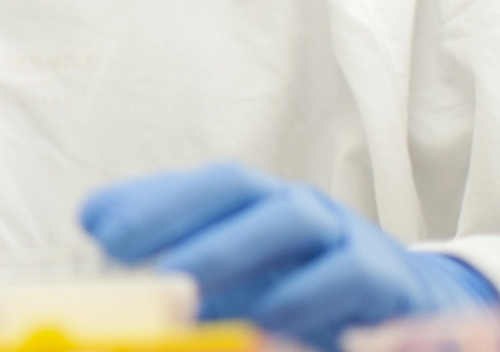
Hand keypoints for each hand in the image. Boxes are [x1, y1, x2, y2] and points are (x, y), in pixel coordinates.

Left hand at [81, 163, 498, 351]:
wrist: (406, 304)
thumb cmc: (304, 284)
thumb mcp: (241, 270)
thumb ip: (178, 251)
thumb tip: (93, 226)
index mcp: (258, 201)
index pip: (200, 182)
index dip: (148, 199)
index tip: (94, 228)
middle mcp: (298, 206)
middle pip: (238, 187)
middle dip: (175, 214)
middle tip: (119, 251)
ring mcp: (344, 235)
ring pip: (290, 220)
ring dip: (229, 250)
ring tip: (178, 286)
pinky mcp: (384, 277)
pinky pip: (345, 275)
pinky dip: (301, 294)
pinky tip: (263, 318)